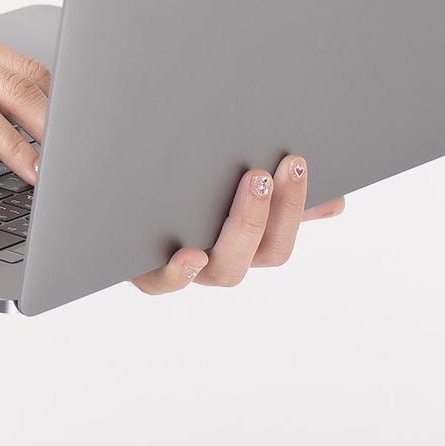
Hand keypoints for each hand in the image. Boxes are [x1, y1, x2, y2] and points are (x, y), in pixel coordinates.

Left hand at [128, 152, 345, 293]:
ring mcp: (187, 270)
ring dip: (245, 226)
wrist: (110, 214)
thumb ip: (276, 196)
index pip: (283, 236)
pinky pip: (162, 284)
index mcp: (246, 244)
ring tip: (253, 181)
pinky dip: (179, 273)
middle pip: (265, 252)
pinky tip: (191, 253)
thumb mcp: (230, 193)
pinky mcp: (146, 274)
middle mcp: (221, 261)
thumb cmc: (180, 198)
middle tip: (284, 164)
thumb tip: (335, 199)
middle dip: (279, 207)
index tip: (298, 161)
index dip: (298, 206)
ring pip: (225, 268)